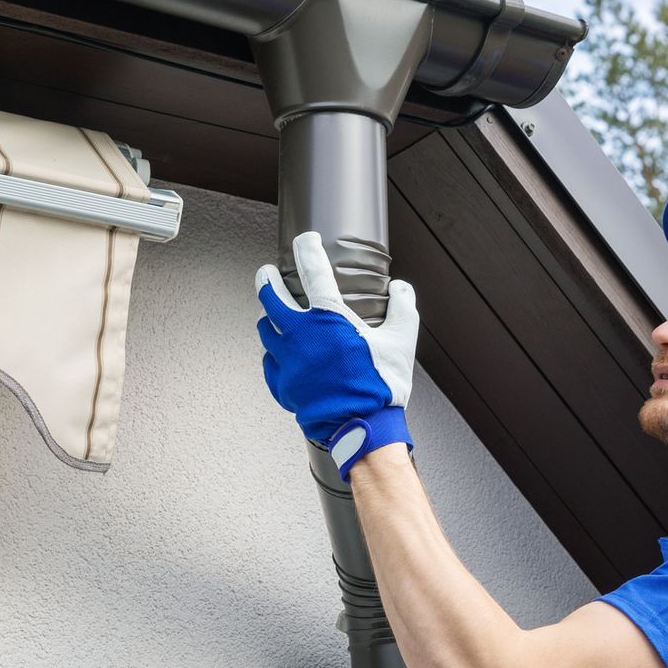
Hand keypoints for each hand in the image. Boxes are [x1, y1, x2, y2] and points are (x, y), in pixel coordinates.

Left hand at [256, 231, 418, 477]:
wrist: (360, 427)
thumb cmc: (380, 385)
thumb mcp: (402, 341)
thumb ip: (402, 308)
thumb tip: (401, 288)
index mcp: (328, 316)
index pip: (311, 269)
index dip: (306, 248)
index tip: (304, 239)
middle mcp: (300, 334)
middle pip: (270, 297)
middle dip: (266, 280)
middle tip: (267, 273)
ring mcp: (286, 360)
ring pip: (265, 329)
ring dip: (269, 317)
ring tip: (273, 315)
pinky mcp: (282, 384)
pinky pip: (269, 362)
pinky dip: (273, 353)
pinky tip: (279, 354)